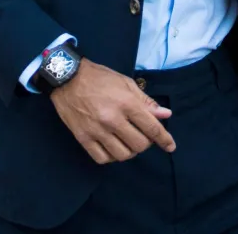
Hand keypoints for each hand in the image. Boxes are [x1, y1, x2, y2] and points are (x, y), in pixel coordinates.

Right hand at [49, 59, 175, 163]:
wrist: (67, 77)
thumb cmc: (99, 78)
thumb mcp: (126, 83)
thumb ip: (146, 101)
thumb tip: (165, 115)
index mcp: (126, 103)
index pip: (152, 128)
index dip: (164, 139)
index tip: (170, 146)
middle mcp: (113, 119)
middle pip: (139, 145)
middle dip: (145, 143)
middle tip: (141, 135)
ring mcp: (97, 130)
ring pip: (122, 155)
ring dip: (129, 151)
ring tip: (126, 141)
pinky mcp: (83, 138)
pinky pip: (103, 158)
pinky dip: (111, 157)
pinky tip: (112, 147)